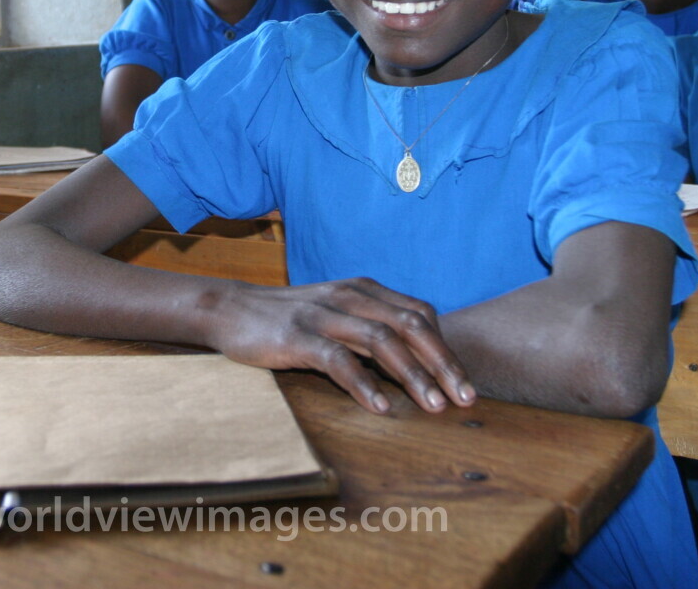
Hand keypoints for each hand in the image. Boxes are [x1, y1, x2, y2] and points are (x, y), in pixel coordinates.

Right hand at [208, 277, 474, 414]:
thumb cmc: (290, 317)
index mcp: (364, 290)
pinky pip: (337, 360)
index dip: (446, 349)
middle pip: (410, 326)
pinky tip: (381, 407)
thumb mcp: (338, 313)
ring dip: (413, 376)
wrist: (231, 308)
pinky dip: (363, 384)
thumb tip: (419, 363)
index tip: (465, 384)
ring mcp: (323, 315)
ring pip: (381, 341)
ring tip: (435, 406)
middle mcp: (350, 296)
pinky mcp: (297, 336)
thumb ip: (373, 327)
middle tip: (466, 399)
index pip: (420, 315)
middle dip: (443, 364)